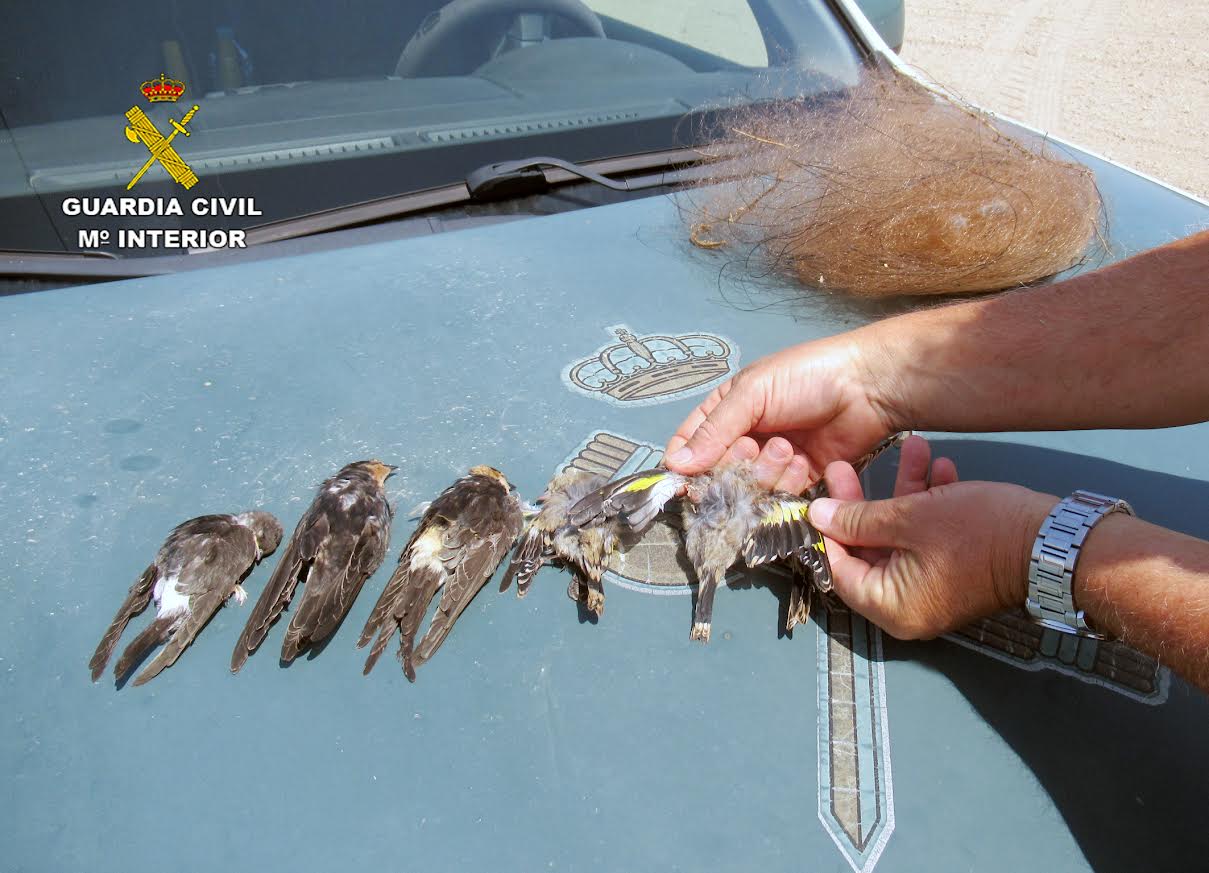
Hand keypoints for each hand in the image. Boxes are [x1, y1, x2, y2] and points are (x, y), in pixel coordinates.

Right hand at [664, 331, 899, 491]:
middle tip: (753, 448)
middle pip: (717, 474)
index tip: (687, 482)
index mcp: (726, 411)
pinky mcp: (799, 482)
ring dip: (765, 474)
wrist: (868, 387)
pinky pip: (778, 500)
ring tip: (787, 449)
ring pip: (748, 490)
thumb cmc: (806, 377)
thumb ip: (714, 430)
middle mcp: (744, 439)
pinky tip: (803, 464)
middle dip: (733, 466)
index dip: (684, 464)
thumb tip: (674, 466)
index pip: (689, 444)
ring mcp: (772, 463)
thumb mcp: (752, 393)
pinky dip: (787, 487)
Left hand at [808, 436, 1055, 638]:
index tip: (819, 495)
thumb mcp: (909, 517)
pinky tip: (941, 466)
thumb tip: (817, 516)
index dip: (826, 529)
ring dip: (905, 491)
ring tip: (910, 448)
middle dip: (864, 500)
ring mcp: (933, 589)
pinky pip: (930, 537)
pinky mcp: (956, 570)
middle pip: (869, 549)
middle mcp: (908, 607)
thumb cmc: (979, 532)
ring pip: (902, 535)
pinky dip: (930, 504)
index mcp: (890, 606)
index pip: (838, 568)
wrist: (1055, 542)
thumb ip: (858, 518)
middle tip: (848, 465)